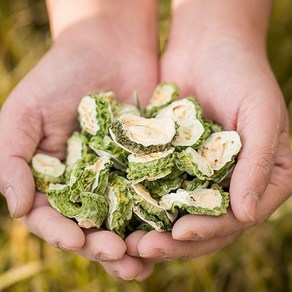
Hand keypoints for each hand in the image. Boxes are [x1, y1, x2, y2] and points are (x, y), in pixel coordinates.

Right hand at [0, 1, 157, 280]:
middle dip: (102, 247)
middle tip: (120, 258)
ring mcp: (118, 176)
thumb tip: (17, 209)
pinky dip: (157, 215)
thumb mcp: (25, 112)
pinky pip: (152, 195)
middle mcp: (86, 183)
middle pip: (91, 226)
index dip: (62, 233)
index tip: (78, 242)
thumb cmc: (60, 75)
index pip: (52, 217)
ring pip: (123, 219)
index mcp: (54, 177)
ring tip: (142, 260)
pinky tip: (167, 231)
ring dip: (132, 243)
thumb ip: (11, 159)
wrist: (108, 49)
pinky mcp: (147, 165)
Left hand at [126, 0, 291, 262]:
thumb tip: (247, 213)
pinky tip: (119, 212)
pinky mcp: (172, 161)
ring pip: (177, 212)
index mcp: (261, 177)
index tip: (181, 234)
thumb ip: (258, 162)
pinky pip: (157, 186)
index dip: (210, 230)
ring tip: (128, 242)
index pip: (238, 217)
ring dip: (153, 229)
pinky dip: (140, 201)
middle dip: (175, 241)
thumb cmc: (242, 74)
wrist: (208, 47)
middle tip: (144, 249)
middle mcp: (231, 182)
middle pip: (205, 223)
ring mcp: (199, 174)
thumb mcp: (260, 113)